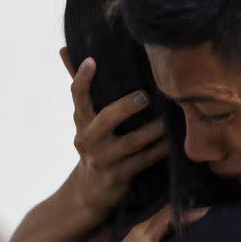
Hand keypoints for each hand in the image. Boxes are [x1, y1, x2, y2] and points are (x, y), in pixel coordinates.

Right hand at [60, 48, 167, 220]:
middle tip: (146, 96)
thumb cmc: (95, 144)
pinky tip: (176, 141)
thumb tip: (65, 50)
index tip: (92, 61)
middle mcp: (88, 139)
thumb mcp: (85, 120)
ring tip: (172, 119)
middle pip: (106, 119)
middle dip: (126, 107)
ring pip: (132, 142)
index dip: (82, 78)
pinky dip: (161, 150)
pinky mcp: (119, 175)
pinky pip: (144, 160)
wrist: (90, 191)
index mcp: (81, 121)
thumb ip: (83, 89)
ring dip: (154, 130)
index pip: (78, 97)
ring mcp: (103, 159)